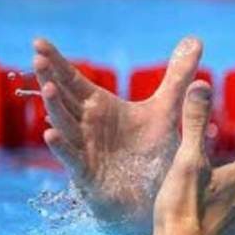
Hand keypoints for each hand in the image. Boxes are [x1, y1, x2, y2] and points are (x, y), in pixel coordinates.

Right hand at [32, 36, 203, 234]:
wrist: (154, 194)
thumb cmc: (152, 151)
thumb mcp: (167, 109)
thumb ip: (178, 76)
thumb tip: (196, 40)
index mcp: (99, 107)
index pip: (72, 80)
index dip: (56, 62)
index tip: (39, 42)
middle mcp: (87, 125)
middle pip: (62, 98)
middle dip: (50, 78)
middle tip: (39, 58)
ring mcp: (85, 149)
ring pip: (63, 125)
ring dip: (55, 108)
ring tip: (49, 88)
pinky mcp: (88, 175)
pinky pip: (71, 160)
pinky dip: (62, 148)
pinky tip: (51, 135)